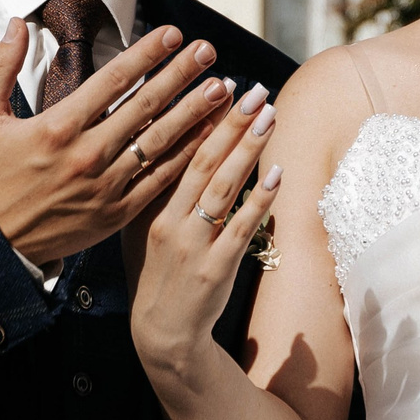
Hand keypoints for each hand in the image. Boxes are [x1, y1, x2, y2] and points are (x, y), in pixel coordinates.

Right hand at [0, 20, 232, 266]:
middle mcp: (87, 154)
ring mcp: (106, 186)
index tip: (173, 34)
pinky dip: (187, 156)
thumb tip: (16, 23)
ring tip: (222, 87)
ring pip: (160, 142)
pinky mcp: (118, 213)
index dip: (147, 54)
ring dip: (195, 113)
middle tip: (208, 50)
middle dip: (181, 74)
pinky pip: (160, 179)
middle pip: (146, 107)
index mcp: (56, 127)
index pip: (112, 80)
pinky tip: (209, 136)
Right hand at [125, 84, 281, 380]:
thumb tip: (180, 147)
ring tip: (268, 117)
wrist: (162, 333)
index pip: (175, 153)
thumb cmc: (158, 275)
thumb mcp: (143, 230)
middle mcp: (169, 222)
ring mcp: (193, 245)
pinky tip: (276, 172)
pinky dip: (259, 198)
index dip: (199, 119)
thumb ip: (159, 192)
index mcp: (150, 209)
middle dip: (229, 124)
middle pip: (202, 162)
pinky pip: (241, 226)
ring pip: (222, 188)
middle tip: (253, 92)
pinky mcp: (216, 267)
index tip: (220, 87)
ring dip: (247, 149)